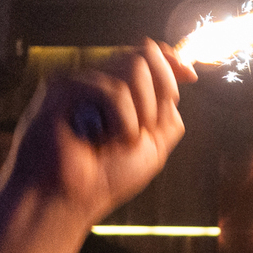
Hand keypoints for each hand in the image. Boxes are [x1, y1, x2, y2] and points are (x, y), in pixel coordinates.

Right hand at [0, 40, 195, 224]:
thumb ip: (168, 111)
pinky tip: (106, 138)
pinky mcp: (62, 87)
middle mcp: (97, 80)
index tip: (190, 77)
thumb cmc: (105, 177)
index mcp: (117, 90)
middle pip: (146, 53)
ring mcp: (80, 81)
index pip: (148, 54)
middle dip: (162, 90)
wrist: (69, 199)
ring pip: (134, 65)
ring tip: (124, 138)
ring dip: (143, 109)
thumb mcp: (154, 145)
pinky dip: (123, 118)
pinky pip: (113, 89)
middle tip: (148, 126)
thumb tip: (183, 76)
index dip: (171, 59)